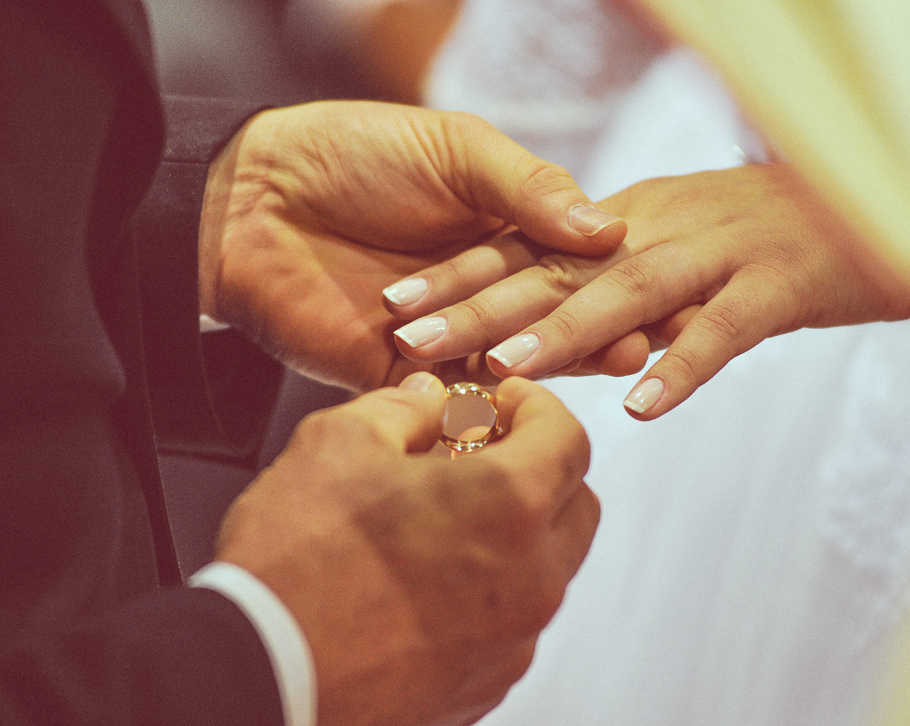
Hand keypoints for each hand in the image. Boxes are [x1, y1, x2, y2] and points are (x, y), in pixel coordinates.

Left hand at [199, 101, 625, 392]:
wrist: (253, 196)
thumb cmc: (351, 154)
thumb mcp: (455, 149)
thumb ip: (529, 188)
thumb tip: (610, 228)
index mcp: (497, 231)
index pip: (566, 263)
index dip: (607, 277)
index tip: (656, 288)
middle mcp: (476, 288)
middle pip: (546, 316)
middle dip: (595, 326)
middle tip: (644, 338)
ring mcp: (441, 334)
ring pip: (509, 358)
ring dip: (557, 363)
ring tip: (613, 360)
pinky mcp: (400, 373)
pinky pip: (453, 391)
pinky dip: (491, 392)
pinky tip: (530, 389)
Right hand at [214, 372, 598, 725]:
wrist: (257, 683)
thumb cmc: (295, 560)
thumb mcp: (337, 443)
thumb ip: (403, 408)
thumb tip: (433, 400)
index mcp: (509, 505)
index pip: (568, 438)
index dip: (538, 407)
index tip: (503, 403)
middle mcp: (531, 580)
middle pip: (576, 507)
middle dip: (542, 472)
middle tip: (480, 457)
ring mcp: (511, 645)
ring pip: (545, 573)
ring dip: (515, 537)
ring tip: (439, 524)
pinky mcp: (482, 693)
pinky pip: (508, 630)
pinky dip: (486, 597)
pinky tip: (422, 587)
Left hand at [384, 163, 909, 417]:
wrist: (888, 197)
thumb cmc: (776, 231)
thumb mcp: (683, 240)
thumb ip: (620, 276)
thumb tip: (557, 330)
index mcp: (630, 217)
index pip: (529, 248)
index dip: (462, 276)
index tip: (396, 306)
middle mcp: (661, 228)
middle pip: (559, 269)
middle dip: (482, 304)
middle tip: (412, 339)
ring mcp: (721, 254)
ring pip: (630, 291)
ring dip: (567, 329)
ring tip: (507, 369)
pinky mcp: (783, 284)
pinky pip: (728, 328)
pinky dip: (685, 364)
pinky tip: (641, 407)